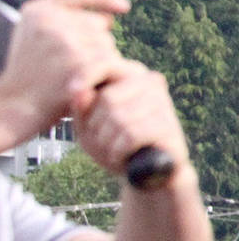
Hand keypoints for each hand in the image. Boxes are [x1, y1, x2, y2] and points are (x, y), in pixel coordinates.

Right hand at [0, 0, 129, 135]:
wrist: (8, 113)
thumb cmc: (22, 86)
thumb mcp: (29, 44)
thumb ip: (60, 26)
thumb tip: (109, 19)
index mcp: (36, 12)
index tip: (124, 8)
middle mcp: (50, 19)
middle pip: (97, 24)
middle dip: (94, 46)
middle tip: (71, 75)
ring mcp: (63, 39)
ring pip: (105, 45)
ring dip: (100, 65)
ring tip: (77, 84)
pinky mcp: (76, 62)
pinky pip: (110, 63)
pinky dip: (108, 77)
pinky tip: (96, 89)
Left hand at [73, 59, 189, 181]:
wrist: (146, 176)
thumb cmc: (113, 147)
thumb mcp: (88, 129)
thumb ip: (80, 110)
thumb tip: (77, 92)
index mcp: (130, 76)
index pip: (106, 64)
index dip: (85, 76)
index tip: (70, 91)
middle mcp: (150, 82)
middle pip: (107, 100)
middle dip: (96, 128)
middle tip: (103, 143)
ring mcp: (162, 102)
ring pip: (118, 120)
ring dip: (108, 144)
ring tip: (115, 151)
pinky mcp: (168, 125)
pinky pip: (131, 136)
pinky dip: (120, 152)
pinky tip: (125, 157)